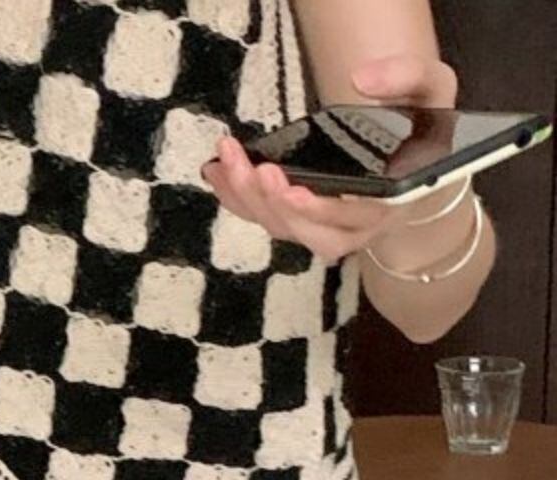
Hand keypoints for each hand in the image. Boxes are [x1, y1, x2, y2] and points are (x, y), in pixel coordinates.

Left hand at [200, 54, 460, 263]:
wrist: (411, 148)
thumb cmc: (420, 123)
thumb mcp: (432, 89)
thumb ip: (407, 77)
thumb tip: (363, 79)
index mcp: (392, 201)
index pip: (355, 220)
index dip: (320, 212)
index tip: (293, 191)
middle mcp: (358, 225)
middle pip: (309, 233)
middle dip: (274, 204)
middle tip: (254, 168)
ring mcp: (324, 226)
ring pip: (282, 228)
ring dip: (249, 199)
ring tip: (228, 162)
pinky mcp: (297, 217)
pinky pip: (263, 218)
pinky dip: (235, 198)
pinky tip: (218, 171)